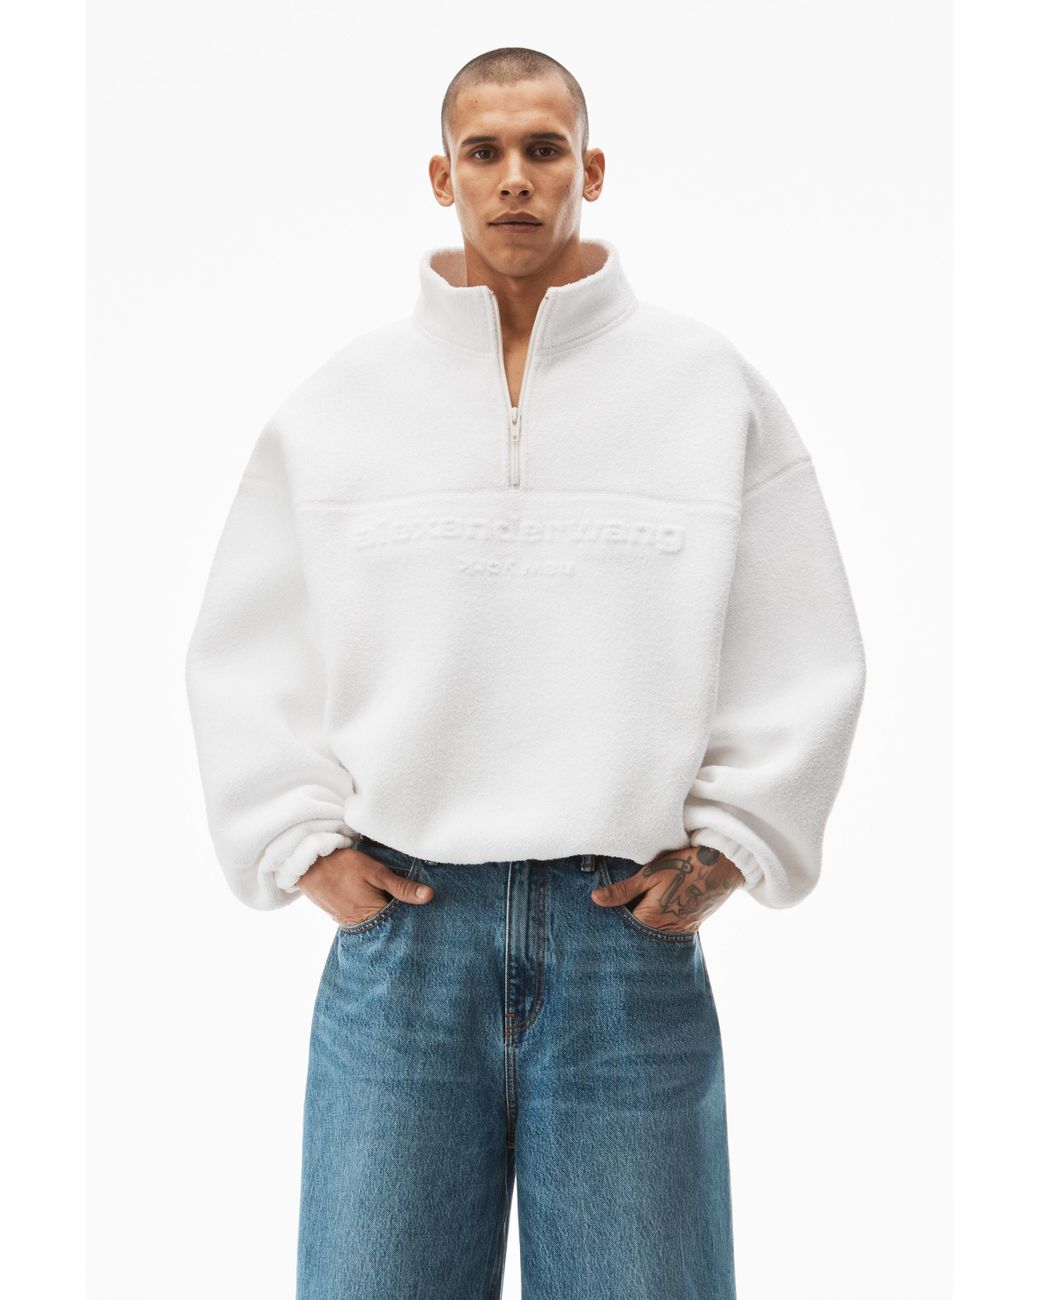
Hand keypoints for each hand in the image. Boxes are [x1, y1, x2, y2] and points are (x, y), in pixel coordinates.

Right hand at [296, 845, 433, 926]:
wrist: (307, 866)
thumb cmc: (343, 866)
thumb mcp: (376, 872)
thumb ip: (401, 886)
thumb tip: (428, 896)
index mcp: (375, 915)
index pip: (402, 921)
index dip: (412, 913)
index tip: (423, 907)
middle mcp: (362, 924)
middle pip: (388, 922)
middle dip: (398, 913)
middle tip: (408, 901)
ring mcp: (349, 922)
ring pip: (374, 920)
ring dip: (382, 911)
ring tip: (388, 897)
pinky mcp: (340, 917)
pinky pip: (361, 917)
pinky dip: (368, 909)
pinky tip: (371, 898)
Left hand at [589, 845, 743, 933]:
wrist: (725, 866)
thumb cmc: (686, 865)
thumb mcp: (650, 873)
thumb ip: (623, 890)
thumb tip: (595, 899)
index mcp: (652, 919)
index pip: (623, 931)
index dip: (612, 924)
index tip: (601, 917)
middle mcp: (667, 931)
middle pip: (638, 935)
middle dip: (626, 926)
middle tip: (614, 914)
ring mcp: (681, 931)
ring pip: (653, 934)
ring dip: (643, 925)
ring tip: (634, 910)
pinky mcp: (691, 926)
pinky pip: (668, 930)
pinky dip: (658, 923)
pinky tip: (654, 910)